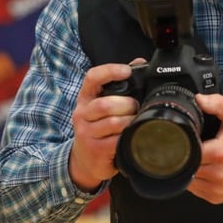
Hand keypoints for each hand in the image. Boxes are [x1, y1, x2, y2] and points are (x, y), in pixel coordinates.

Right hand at [69, 62, 139, 192]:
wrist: (85, 161)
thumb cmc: (98, 128)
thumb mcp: (103, 106)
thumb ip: (121, 85)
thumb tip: (140, 62)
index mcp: (86, 98)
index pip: (92, 78)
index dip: (110, 71)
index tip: (127, 71)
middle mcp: (82, 114)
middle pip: (106, 104)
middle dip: (128, 104)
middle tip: (136, 108)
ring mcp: (87, 133)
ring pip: (114, 122)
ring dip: (130, 121)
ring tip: (135, 122)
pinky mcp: (96, 150)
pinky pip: (117, 140)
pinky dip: (129, 136)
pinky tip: (132, 135)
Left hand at [188, 94, 222, 204]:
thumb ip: (218, 104)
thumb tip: (199, 100)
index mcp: (220, 153)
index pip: (187, 151)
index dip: (182, 144)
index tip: (187, 139)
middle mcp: (218, 174)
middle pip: (185, 166)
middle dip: (185, 156)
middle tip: (195, 147)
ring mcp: (217, 188)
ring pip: (187, 179)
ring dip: (189, 168)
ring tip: (202, 158)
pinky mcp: (216, 197)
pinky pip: (194, 189)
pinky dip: (195, 179)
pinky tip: (205, 169)